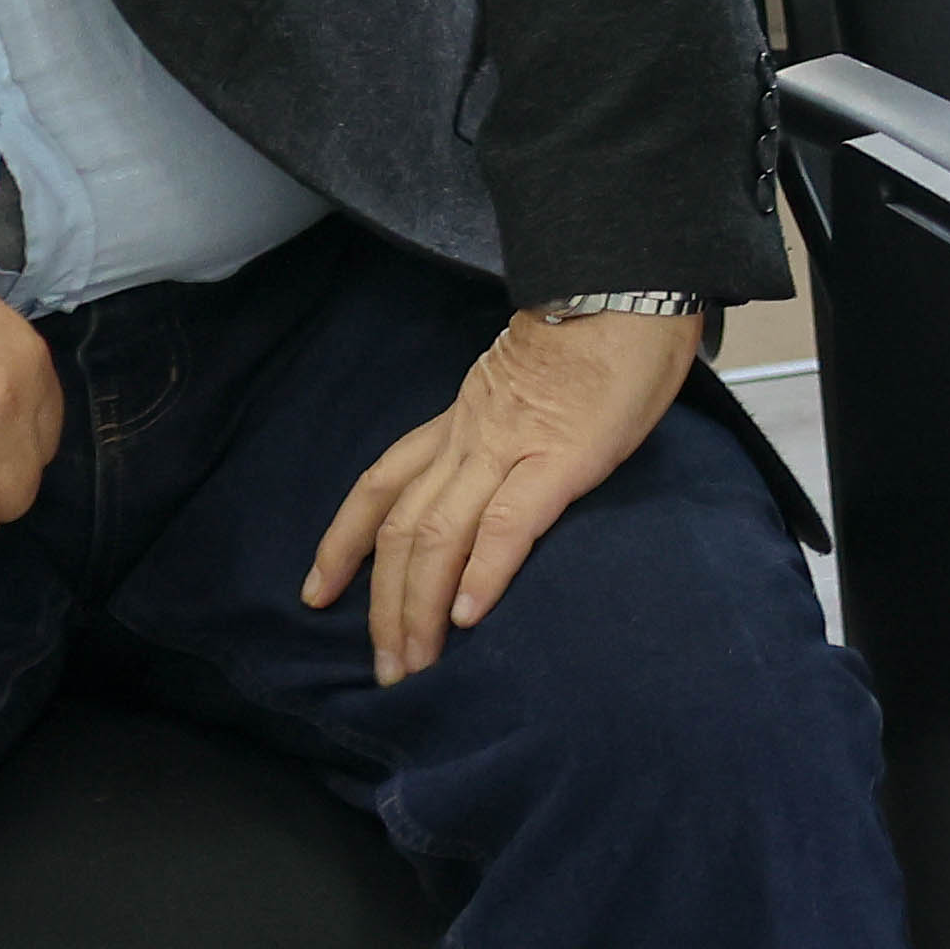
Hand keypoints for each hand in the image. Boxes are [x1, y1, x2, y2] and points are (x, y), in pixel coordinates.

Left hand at [302, 307, 700, 683]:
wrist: (632, 282)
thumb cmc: (601, 326)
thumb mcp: (533, 377)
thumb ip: (513, 420)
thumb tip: (511, 463)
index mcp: (463, 416)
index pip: (383, 483)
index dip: (342, 541)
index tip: (317, 591)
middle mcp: (469, 435)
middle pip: (399, 527)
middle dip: (382, 603)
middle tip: (384, 667)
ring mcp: (509, 446)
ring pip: (437, 534)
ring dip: (418, 606)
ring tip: (413, 662)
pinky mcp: (560, 459)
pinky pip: (508, 523)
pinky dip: (483, 572)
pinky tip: (468, 615)